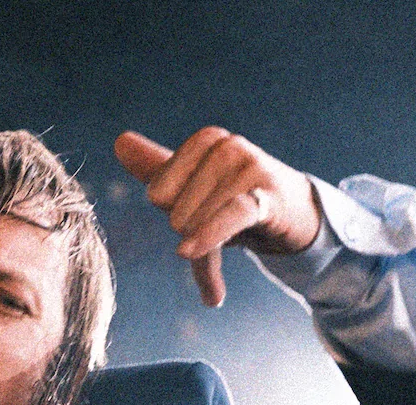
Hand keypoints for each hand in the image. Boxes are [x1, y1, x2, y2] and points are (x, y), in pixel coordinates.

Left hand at [113, 127, 322, 307]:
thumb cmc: (239, 199)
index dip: (173, 211)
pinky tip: (187, 253)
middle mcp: (228, 146)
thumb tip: (120, 141)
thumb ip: (157, 166)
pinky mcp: (266, 196)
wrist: (296, 215)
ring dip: (206, 243)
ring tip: (227, 237)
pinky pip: (228, 216)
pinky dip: (207, 236)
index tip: (197, 209)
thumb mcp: (196, 185)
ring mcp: (249, 168)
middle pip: (177, 208)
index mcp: (207, 140)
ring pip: (198, 218)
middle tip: (220, 223)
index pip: (159, 190)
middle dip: (192, 229)